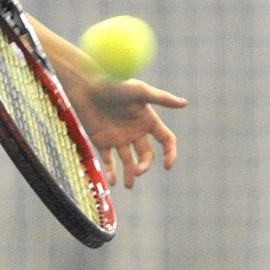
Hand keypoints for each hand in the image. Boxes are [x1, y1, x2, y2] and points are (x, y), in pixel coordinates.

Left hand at [71, 75, 186, 188]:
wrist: (85, 85)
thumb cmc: (113, 84)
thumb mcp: (139, 91)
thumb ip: (161, 98)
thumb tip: (184, 103)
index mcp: (147, 120)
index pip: (166, 140)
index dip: (170, 153)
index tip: (167, 165)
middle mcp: (135, 131)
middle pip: (146, 155)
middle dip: (144, 166)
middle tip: (137, 171)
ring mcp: (119, 137)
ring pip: (128, 162)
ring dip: (129, 174)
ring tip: (128, 185)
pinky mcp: (102, 141)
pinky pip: (109, 161)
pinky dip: (111, 172)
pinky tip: (112, 182)